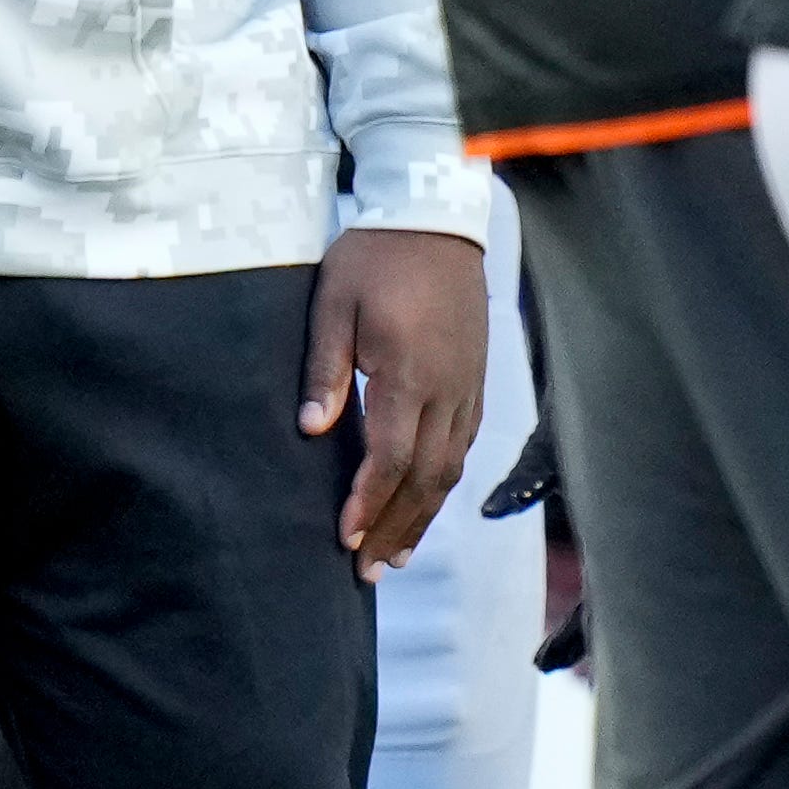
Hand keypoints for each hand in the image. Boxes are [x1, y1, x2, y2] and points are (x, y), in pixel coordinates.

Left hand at [302, 227, 489, 582]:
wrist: (435, 218)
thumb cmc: (375, 256)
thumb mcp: (333, 302)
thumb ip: (324, 369)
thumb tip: (313, 431)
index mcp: (408, 372)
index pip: (391, 456)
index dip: (370, 502)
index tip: (345, 536)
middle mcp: (447, 389)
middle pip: (426, 478)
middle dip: (395, 527)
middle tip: (366, 570)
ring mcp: (467, 386)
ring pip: (450, 468)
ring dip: (423, 515)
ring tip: (394, 553)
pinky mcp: (475, 380)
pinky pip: (464, 445)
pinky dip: (443, 483)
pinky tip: (425, 501)